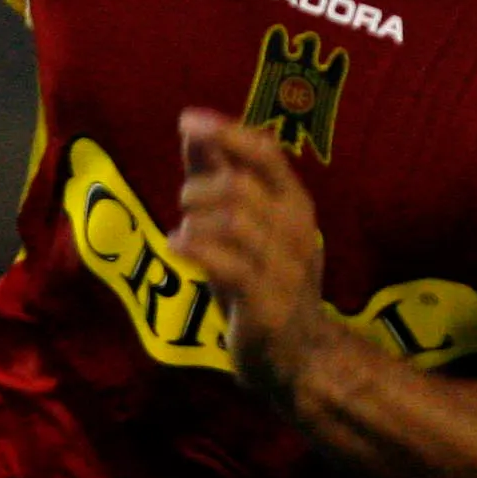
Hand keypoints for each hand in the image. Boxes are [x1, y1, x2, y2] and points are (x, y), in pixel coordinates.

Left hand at [171, 109, 332, 398]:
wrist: (299, 356)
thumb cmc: (265, 281)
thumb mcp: (246, 225)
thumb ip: (222, 175)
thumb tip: (192, 128)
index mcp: (295, 204)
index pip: (266, 154)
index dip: (226, 133)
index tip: (187, 121)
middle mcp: (297, 231)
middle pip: (240, 186)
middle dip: (198, 187)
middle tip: (183, 204)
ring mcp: (284, 268)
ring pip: (233, 221)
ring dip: (195, 219)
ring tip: (182, 232)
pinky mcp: (265, 304)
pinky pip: (227, 264)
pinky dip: (195, 248)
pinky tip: (177, 247)